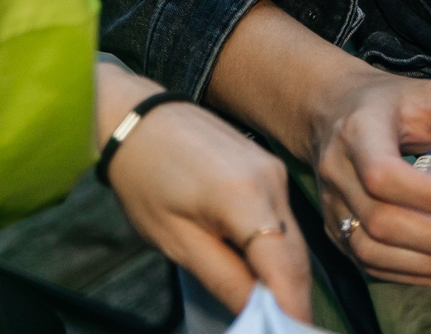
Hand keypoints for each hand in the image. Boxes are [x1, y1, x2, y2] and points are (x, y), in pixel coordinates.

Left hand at [102, 87, 312, 320]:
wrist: (134, 116)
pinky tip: (259, 271)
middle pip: (296, 256)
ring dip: (284, 275)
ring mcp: (273, 169)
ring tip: (270, 311)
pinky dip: (274, 249)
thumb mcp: (176, 240)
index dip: (293, 311)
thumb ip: (224, 279)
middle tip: (279, 328)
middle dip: (292, 300)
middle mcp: (271, 180)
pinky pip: (281, 218)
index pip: (286, 270)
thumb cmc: (144, 177)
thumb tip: (258, 315)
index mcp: (247, 198)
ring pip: (291, 238)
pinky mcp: (267, 166)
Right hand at [306, 66, 430, 286]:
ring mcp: (333, 208)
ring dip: (429, 264)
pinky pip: (372, 266)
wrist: (334, 113)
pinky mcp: (336, 232)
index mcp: (358, 132)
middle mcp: (337, 173)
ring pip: (373, 253)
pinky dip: (414, 275)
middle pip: (381, 222)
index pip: (384, 175)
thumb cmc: (389, 104)